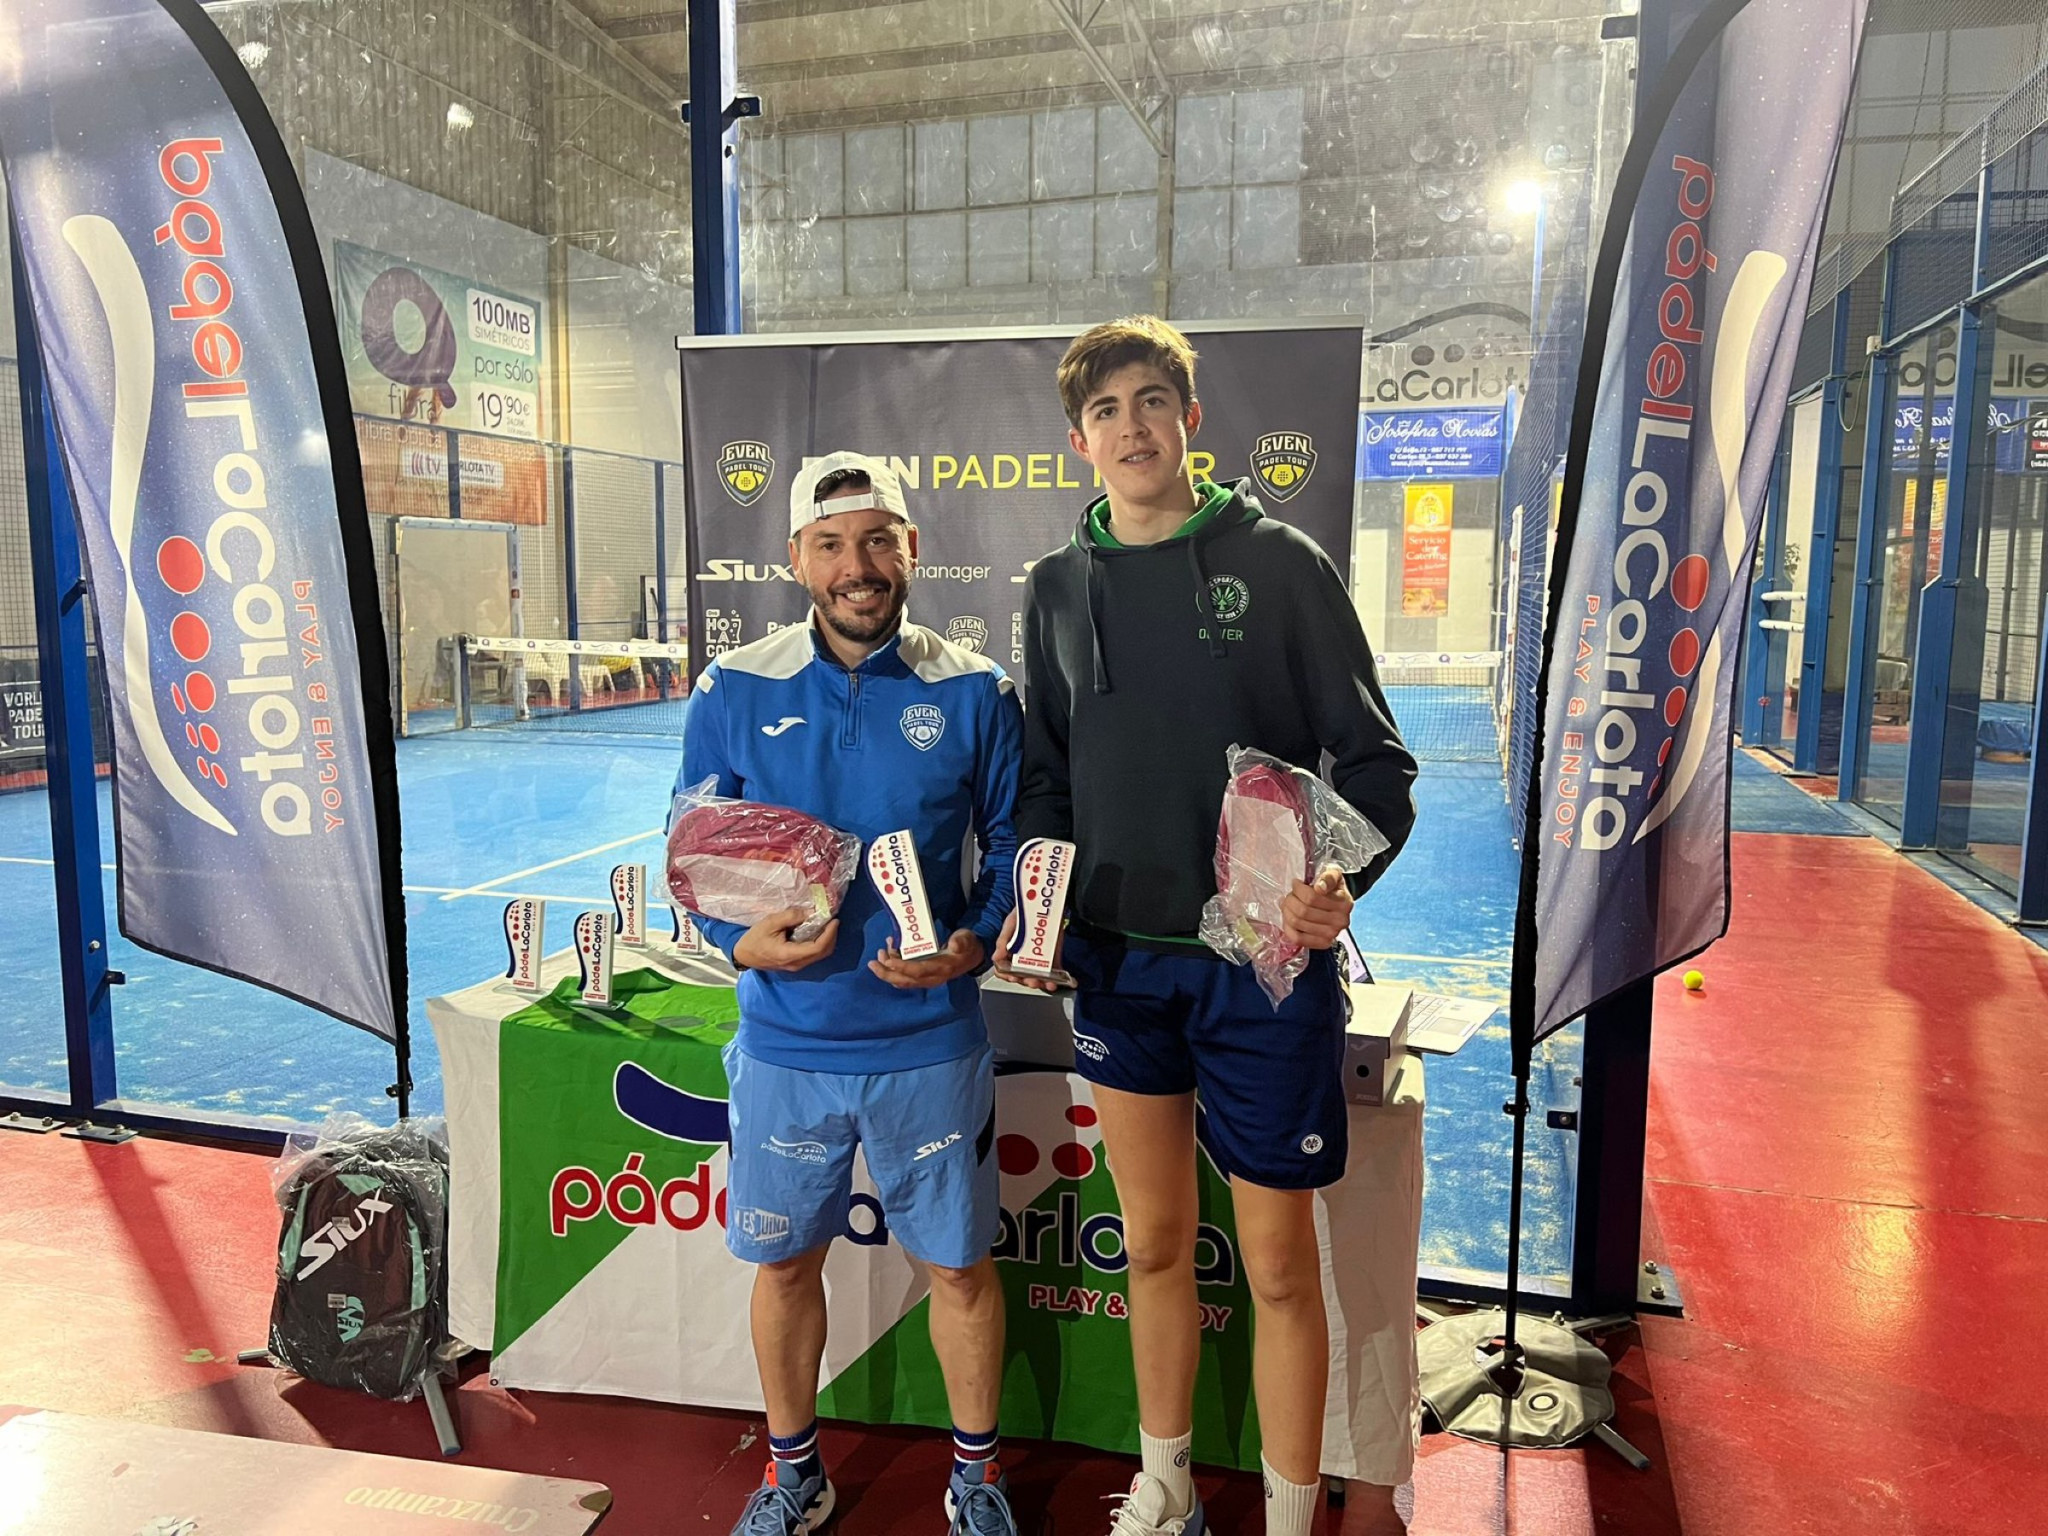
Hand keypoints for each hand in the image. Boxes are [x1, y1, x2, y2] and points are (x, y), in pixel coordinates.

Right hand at [733, 906, 839, 972]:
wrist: (744, 955)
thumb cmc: (755, 938)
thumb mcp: (770, 922)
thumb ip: (790, 917)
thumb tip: (810, 912)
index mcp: (789, 954)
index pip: (817, 947)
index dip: (829, 934)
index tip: (834, 920)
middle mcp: (796, 963)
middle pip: (823, 952)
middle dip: (832, 936)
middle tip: (832, 920)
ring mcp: (796, 965)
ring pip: (820, 955)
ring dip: (827, 940)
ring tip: (827, 924)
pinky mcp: (796, 963)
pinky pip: (813, 955)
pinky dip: (820, 943)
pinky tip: (818, 931)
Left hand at [869, 928, 984, 988]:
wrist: (972, 956)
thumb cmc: (967, 946)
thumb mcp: (966, 939)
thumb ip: (961, 941)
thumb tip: (954, 945)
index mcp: (941, 968)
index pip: (918, 971)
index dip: (902, 967)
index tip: (888, 961)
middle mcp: (932, 977)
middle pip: (906, 981)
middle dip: (887, 974)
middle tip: (873, 962)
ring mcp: (926, 979)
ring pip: (903, 980)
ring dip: (887, 971)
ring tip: (880, 954)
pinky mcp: (923, 977)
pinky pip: (905, 977)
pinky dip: (894, 969)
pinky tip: (888, 956)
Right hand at [990, 907, 1065, 992]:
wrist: (1042, 903)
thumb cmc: (1022, 914)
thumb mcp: (1009, 924)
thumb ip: (1002, 941)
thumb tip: (996, 957)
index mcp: (1010, 953)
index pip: (1005, 970)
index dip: (1007, 976)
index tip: (1013, 977)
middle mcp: (1023, 959)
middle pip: (1023, 976)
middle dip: (1028, 981)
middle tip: (1032, 981)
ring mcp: (1039, 959)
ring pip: (1039, 976)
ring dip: (1044, 982)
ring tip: (1048, 983)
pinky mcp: (1053, 957)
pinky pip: (1057, 970)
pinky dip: (1062, 978)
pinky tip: (1065, 982)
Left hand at [1281, 866, 1353, 949]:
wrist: (1339, 903)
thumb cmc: (1333, 887)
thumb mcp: (1334, 874)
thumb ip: (1328, 877)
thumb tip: (1319, 887)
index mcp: (1344, 903)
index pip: (1312, 897)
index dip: (1298, 889)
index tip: (1296, 884)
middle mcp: (1340, 921)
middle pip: (1303, 911)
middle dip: (1291, 900)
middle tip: (1290, 895)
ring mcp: (1332, 934)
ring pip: (1298, 923)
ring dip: (1287, 912)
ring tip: (1288, 905)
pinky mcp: (1323, 943)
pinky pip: (1298, 938)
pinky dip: (1288, 928)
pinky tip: (1289, 918)